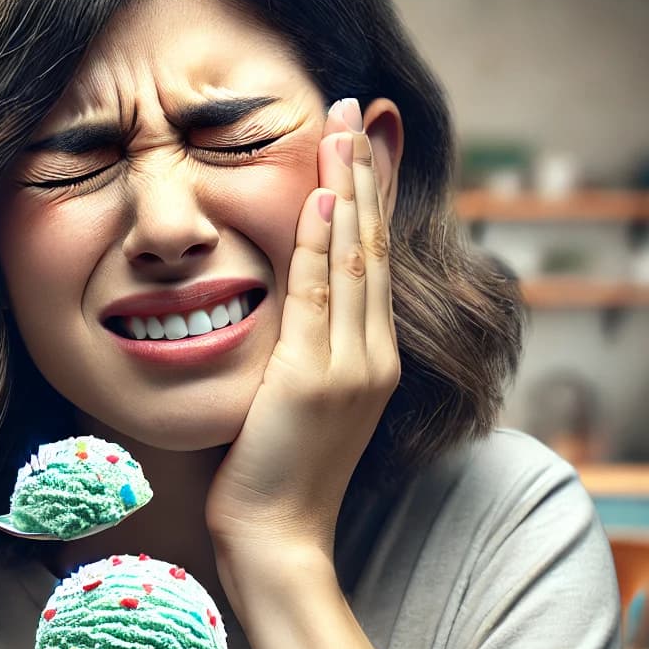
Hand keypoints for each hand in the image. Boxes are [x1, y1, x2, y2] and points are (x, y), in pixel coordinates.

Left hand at [204, 96, 400, 559]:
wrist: (278, 540)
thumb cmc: (274, 479)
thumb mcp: (294, 404)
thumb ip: (300, 353)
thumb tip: (283, 312)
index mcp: (372, 362)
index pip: (371, 261)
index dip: (369, 198)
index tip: (361, 143)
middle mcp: (374, 358)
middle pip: (372, 246)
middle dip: (364, 173)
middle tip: (354, 108)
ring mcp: (351, 368)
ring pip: (354, 261)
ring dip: (347, 189)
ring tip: (341, 128)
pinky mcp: (317, 380)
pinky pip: (320, 297)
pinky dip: (321, 246)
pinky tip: (322, 199)